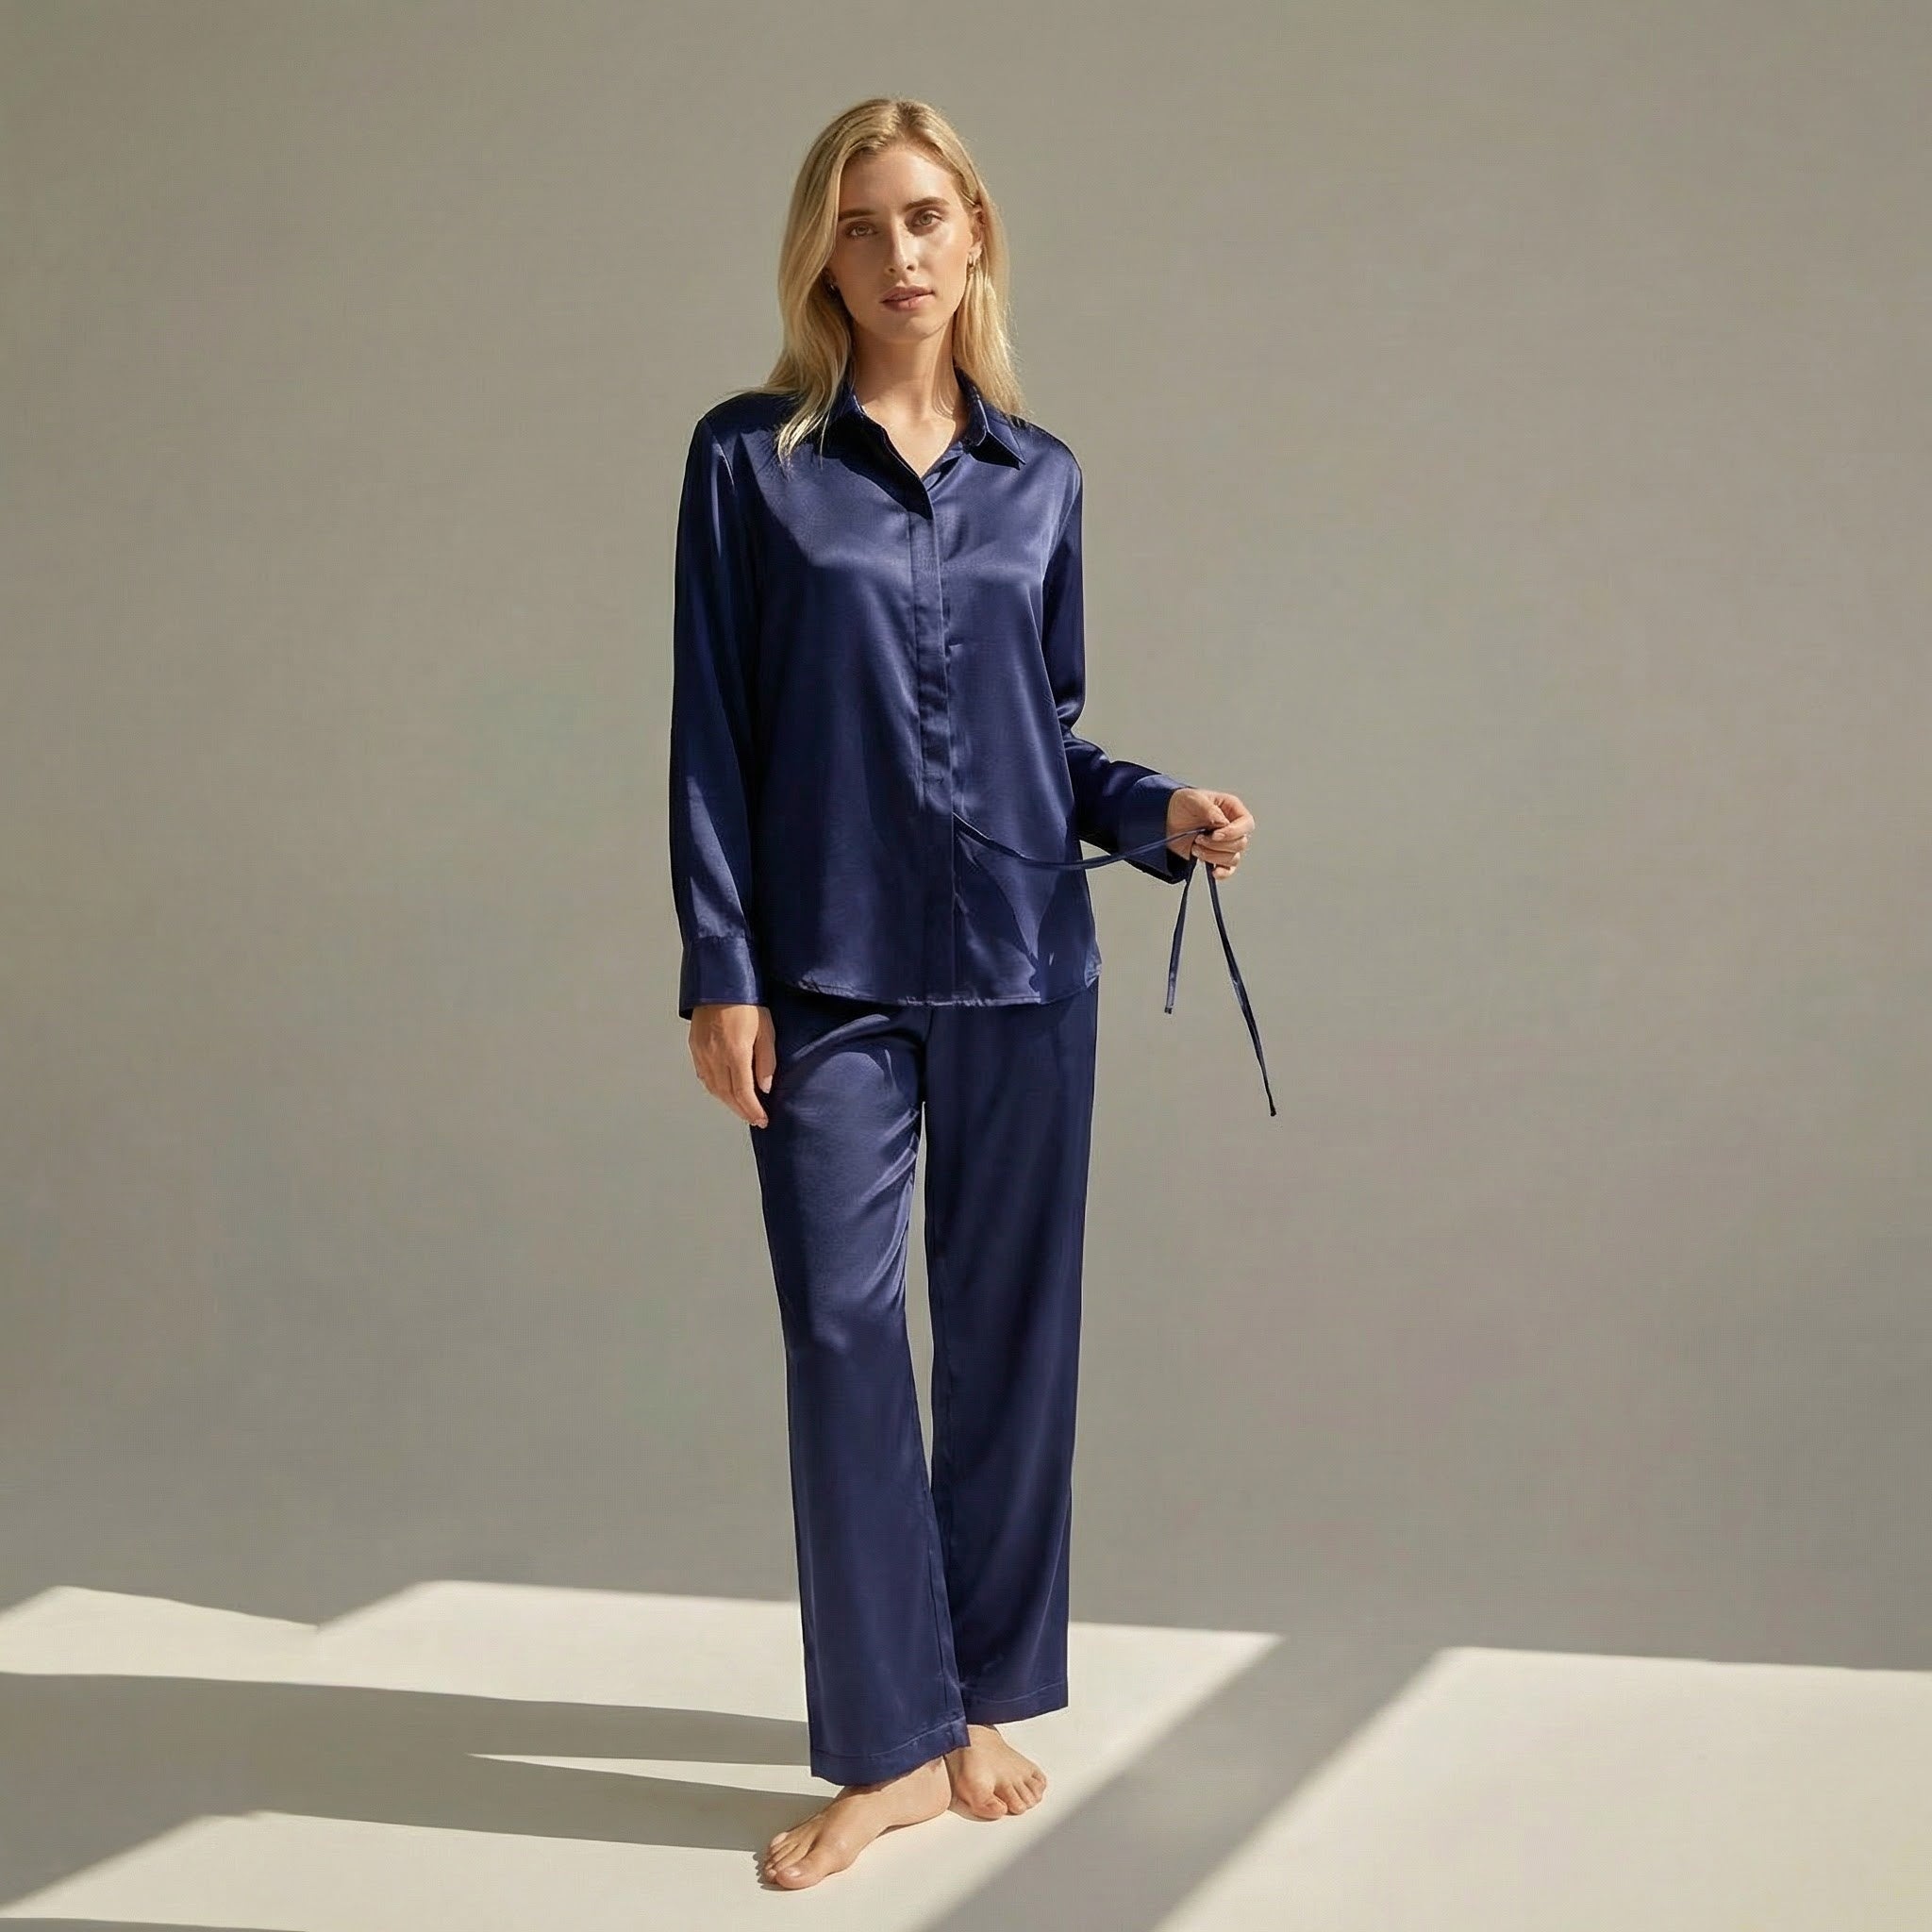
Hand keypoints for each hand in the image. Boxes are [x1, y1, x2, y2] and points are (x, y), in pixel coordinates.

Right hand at [689, 1002, 776, 1125]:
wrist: (720, 983)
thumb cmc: (748, 1002)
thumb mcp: (766, 1029)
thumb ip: (766, 1061)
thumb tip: (764, 1088)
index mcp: (735, 1052)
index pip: (743, 1092)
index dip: (753, 1110)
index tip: (762, 1120)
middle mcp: (715, 1056)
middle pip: (727, 1094)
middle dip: (742, 1110)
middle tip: (754, 1119)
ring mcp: (702, 1052)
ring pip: (714, 1088)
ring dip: (728, 1102)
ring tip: (742, 1108)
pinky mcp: (695, 1047)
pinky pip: (704, 1075)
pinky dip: (715, 1088)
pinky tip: (724, 1091)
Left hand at [1165, 787, 1254, 879]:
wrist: (1167, 819)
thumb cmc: (1183, 805)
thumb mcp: (1193, 799)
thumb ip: (1208, 808)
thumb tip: (1222, 822)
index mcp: (1232, 810)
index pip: (1246, 824)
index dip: (1234, 832)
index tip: (1215, 835)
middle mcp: (1233, 828)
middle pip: (1240, 843)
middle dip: (1217, 845)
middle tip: (1198, 839)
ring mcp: (1226, 844)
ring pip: (1233, 858)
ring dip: (1213, 856)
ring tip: (1195, 847)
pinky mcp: (1217, 857)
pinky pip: (1228, 870)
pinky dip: (1222, 873)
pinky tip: (1213, 871)